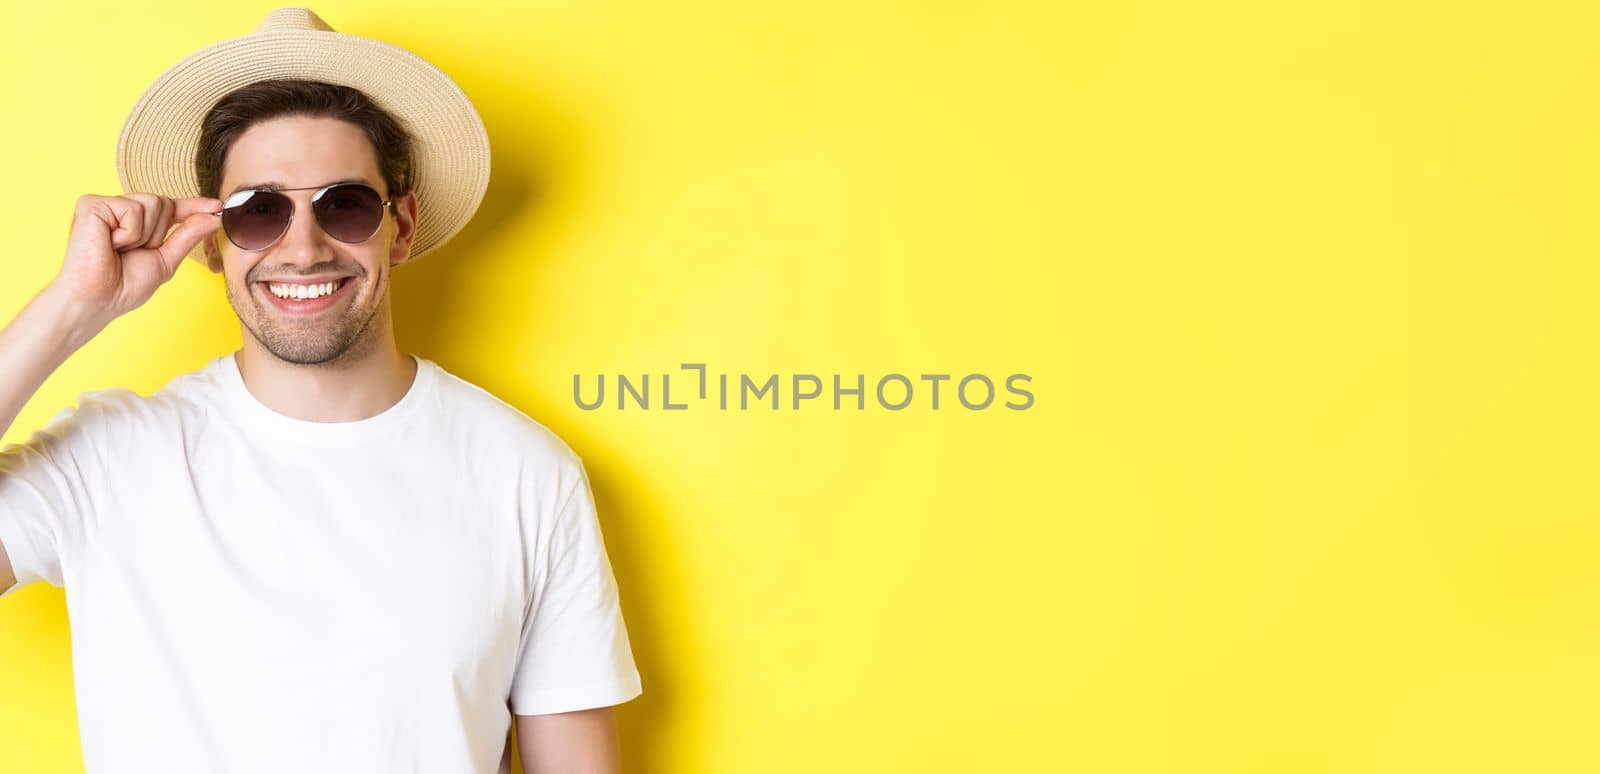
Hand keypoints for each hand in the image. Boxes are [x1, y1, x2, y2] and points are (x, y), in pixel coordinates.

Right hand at [51, 193, 222, 324]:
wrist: (99, 300)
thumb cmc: (125, 286)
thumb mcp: (166, 259)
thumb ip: (188, 236)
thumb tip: (214, 217)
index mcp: (136, 223)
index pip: (170, 208)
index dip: (194, 206)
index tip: (217, 205)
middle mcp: (120, 210)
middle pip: (163, 202)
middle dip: (159, 233)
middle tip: (134, 253)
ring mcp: (105, 205)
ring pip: (151, 203)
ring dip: (144, 235)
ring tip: (120, 249)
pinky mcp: (91, 204)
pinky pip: (132, 208)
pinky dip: (129, 233)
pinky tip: (110, 244)